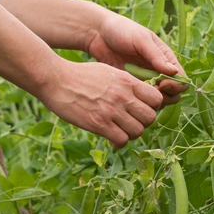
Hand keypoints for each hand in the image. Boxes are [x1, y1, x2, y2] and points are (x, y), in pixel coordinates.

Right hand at [39, 59, 162, 148]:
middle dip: (144, 122)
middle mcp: (123, 96)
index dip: (153, 106)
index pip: (157, 99)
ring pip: (138, 131)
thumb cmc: (81, 75)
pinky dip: (119, 142)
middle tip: (132, 122)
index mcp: (128, 81)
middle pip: (151, 117)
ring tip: (121, 130)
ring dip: (131, 134)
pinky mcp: (98, 124)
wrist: (55, 79)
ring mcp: (112, 111)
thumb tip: (139, 96)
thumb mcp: (109, 72)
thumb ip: (127, 84)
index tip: (142, 109)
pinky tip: (111, 137)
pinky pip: (121, 140)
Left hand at [87, 12, 188, 104]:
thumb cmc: (122, 30)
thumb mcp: (140, 39)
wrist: (98, 33)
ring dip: (153, 101)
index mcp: (166, 58)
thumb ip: (156, 56)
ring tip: (140, 95)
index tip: (163, 85)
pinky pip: (141, 99)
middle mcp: (158, 71)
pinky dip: (140, 102)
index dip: (176, 85)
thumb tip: (174, 72)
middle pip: (173, 93)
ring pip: (158, 99)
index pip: (181, 78)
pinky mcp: (132, 86)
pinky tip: (130, 96)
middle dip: (167, 96)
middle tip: (152, 93)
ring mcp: (145, 80)